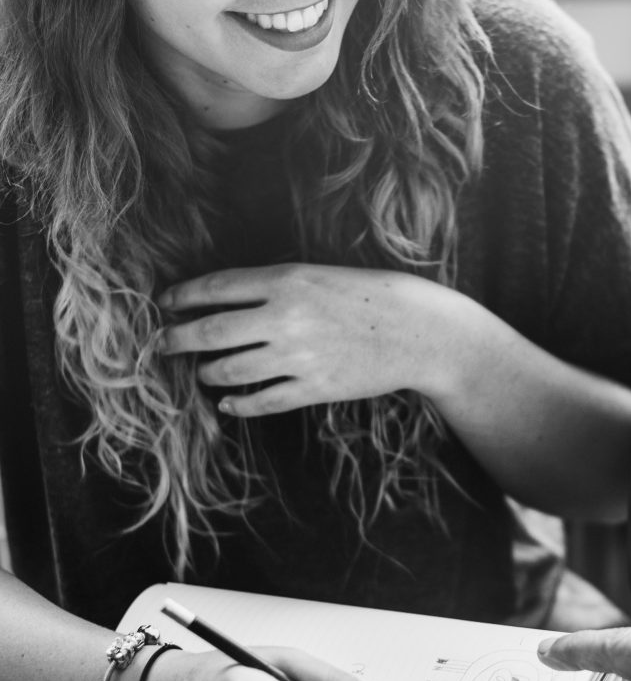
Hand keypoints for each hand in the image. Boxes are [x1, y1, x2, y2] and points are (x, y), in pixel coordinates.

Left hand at [158, 264, 464, 416]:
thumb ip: (275, 288)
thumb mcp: (320, 276)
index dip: (182, 297)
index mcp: (287, 281)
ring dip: (208, 374)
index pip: (216, 288)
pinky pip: (263, 401)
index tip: (163, 303)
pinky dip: (238, 405)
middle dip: (177, 339)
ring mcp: (299, 357)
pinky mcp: (315, 389)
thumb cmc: (370, 298)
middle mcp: (286, 318)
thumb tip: (225, 303)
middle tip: (161, 344)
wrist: (418, 331)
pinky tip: (228, 404)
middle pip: (210, 332)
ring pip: (230, 371)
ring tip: (204, 373)